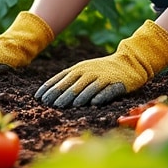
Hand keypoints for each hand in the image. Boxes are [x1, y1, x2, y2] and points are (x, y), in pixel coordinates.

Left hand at [35, 20, 167, 107]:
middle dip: (61, 95)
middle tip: (51, 105)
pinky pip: (108, 91)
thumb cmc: (102, 69)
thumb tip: (50, 94)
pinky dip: (101, 96)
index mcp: (79, 69)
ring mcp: (103, 77)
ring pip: (88, 88)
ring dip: (78, 97)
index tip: (39, 98)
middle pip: (73, 85)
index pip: (61, 79)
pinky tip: (94, 103)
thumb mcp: (84, 71)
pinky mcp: (117, 84)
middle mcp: (89, 72)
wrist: (129, 62)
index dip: (50, 88)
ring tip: (68, 106)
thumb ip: (70, 80)